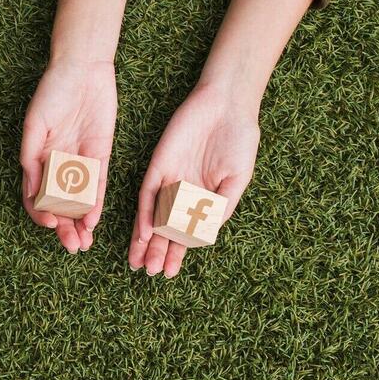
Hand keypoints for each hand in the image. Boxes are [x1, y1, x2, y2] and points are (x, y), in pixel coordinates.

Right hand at [20, 58, 116, 252]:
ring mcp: (79, 161)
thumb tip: (32, 189)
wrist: (82, 68)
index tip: (50, 224)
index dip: (41, 212)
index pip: (36, 196)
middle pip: (59, 204)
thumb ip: (32, 157)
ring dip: (80, 223)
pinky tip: (95, 218)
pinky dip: (96, 203)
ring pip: (79, 200)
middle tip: (72, 246)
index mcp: (37, 158)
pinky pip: (98, 184)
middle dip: (65, 227)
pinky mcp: (100, 154)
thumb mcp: (35, 124)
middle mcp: (57, 164)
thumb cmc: (51, 92)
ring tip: (85, 241)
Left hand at [129, 85, 258, 276]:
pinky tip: (144, 231)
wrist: (228, 106)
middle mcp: (181, 193)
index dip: (176, 253)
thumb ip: (221, 207)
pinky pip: (149, 193)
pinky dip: (146, 213)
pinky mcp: (159, 165)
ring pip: (152, 215)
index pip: (183, 233)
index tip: (170, 274)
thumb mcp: (236, 180)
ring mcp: (168, 180)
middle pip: (164, 228)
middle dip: (156, 251)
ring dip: (146, 239)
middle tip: (148, 273)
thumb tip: (206, 237)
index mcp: (201, 199)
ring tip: (139, 261)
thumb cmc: (239, 140)